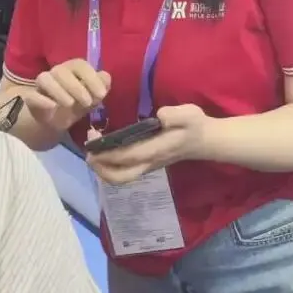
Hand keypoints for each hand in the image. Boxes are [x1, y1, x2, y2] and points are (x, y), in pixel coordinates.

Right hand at [24, 60, 110, 132]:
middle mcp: (56, 72)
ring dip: (59, 91)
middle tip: (87, 103)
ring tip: (70, 104)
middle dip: (76, 87)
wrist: (57, 120)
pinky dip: (42, 100)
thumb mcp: (93, 97)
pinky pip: (32, 96)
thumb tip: (105, 78)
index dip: (91, 78)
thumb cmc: (78, 103)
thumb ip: (102, 86)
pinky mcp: (32, 99)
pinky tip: (52, 107)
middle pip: (62, 71)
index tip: (101, 95)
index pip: (80, 65)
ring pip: (45, 79)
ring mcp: (42, 85)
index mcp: (73, 68)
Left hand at [87, 104, 209, 185]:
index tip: (93, 144)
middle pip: (120, 176)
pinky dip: (109, 166)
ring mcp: (147, 166)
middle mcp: (149, 162)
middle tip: (88, 151)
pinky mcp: (146, 164)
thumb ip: (176, 115)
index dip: (109, 153)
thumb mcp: (189, 114)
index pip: (128, 156)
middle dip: (101, 168)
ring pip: (120, 178)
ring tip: (92, 152)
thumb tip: (160, 116)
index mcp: (156, 150)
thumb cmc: (194, 126)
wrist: (204, 141)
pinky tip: (105, 151)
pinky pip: (123, 173)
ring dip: (103, 169)